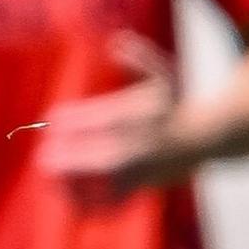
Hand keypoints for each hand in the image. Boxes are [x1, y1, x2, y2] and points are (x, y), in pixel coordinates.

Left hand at [32, 33, 199, 198]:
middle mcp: (143, 144)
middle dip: (71, 158)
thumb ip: (140, 56)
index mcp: (143, 117)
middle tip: (43, 158)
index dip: (74, 120)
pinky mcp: (143, 185)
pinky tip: (72, 204)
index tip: (51, 119)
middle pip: (104, 156)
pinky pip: (117, 201)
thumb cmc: (176, 104)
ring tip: (51, 183)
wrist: (205, 139)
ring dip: (78, 185)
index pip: (105, 119)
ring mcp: (143, 168)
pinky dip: (96, 206)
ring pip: (108, 183)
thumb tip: (115, 42)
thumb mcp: (165, 73)